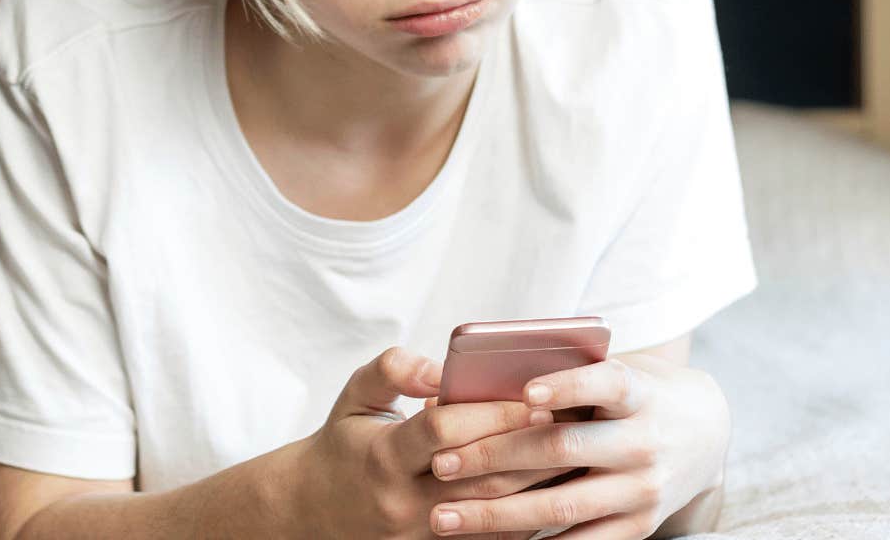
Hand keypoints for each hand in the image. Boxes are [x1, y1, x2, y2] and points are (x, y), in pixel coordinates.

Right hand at [286, 346, 585, 539]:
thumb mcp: (354, 396)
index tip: (533, 397)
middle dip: (530, 448)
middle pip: (481, 476)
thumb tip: (436, 366)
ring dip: (537, 485)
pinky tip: (552, 492)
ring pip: (494, 514)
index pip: (442, 430)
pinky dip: (525, 519)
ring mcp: (422, 536)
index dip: (490, 413)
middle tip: (574, 424)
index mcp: (383, 456)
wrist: (313, 510)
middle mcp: (403, 501)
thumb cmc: (344, 443)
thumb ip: (391, 370)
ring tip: (575, 455)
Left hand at [421, 352, 730, 537]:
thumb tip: (462, 387)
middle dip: (495, 456)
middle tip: (441, 463)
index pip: (606, 384)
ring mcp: (643, 490)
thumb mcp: (611, 371)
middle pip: (563, 449)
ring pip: (561, 506)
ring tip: (444, 516)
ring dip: (496, 515)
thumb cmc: (630, 394)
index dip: (568, 387)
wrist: (702, 433)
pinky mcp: (639, 527)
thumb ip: (558, 375)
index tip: (524, 392)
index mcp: (637, 393)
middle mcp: (644, 442)